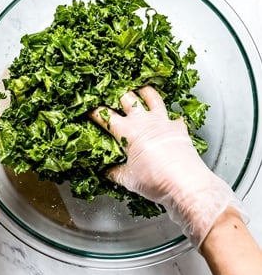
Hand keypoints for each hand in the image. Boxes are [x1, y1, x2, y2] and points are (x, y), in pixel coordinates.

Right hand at [90, 85, 243, 246]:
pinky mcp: (178, 127)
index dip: (94, 112)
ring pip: (151, 97)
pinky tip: (169, 118)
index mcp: (126, 131)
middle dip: (117, 95)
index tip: (88, 111)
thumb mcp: (128, 179)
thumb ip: (114, 172)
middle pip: (127, 98)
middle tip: (112, 96)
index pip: (104, 115)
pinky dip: (170, 116)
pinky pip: (174, 116)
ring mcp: (163, 121)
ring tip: (139, 90)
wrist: (185, 184)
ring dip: (144, 92)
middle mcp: (143, 121)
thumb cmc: (154, 180)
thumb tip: (105, 171)